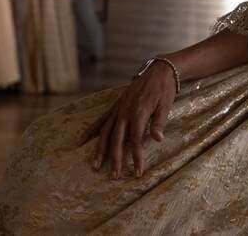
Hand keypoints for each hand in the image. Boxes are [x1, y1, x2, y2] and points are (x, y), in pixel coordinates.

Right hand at [82, 60, 177, 177]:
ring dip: (100, 149)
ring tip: (95, 165)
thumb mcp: (166, 105)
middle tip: (115, 175)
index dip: (136, 157)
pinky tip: (81, 140)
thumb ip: (158, 123)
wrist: (158, 70)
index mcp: (138, 112)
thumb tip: (158, 140)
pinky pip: (100, 120)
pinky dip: (91, 130)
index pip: (136, 139)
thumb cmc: (164, 90)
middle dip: (116, 158)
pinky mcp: (115, 106)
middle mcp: (124, 111)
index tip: (138, 172)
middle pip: (117, 139)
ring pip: (106, 131)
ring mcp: (118, 108)